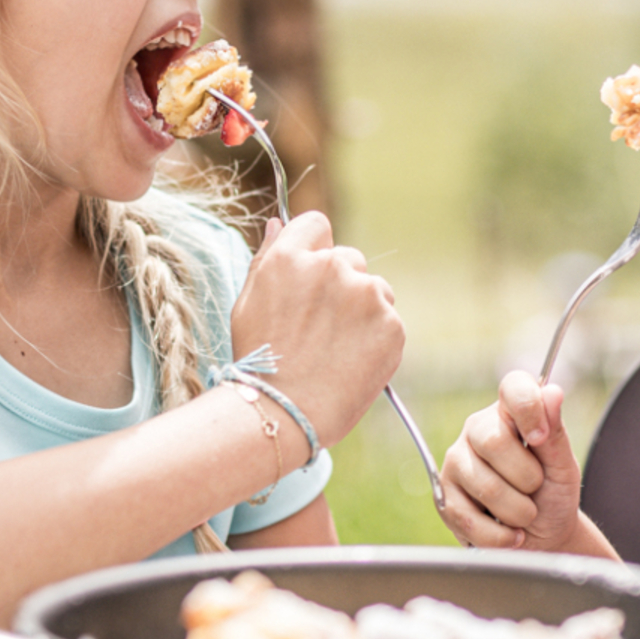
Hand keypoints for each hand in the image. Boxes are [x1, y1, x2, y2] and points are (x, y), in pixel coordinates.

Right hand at [230, 212, 402, 447]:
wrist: (284, 414)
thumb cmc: (259, 362)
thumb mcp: (248, 303)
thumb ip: (267, 257)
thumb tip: (277, 224)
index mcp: (292, 257)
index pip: (317, 224)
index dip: (314, 250)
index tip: (311, 276)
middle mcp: (332, 267)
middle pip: (348, 258)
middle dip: (340, 284)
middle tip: (320, 327)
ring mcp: (366, 295)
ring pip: (373, 290)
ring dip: (362, 310)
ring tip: (335, 349)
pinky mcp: (392, 325)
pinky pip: (389, 321)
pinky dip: (377, 338)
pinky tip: (352, 362)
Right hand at [438, 372, 580, 550]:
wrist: (543, 539)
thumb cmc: (553, 494)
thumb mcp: (563, 466)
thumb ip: (555, 431)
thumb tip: (552, 392)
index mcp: (508, 413)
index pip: (513, 387)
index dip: (529, 409)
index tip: (541, 438)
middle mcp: (476, 430)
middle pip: (494, 441)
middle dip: (527, 477)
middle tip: (536, 489)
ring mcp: (456, 462)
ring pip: (485, 486)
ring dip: (518, 512)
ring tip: (525, 514)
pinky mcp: (444, 497)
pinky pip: (469, 518)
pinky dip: (500, 535)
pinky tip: (510, 533)